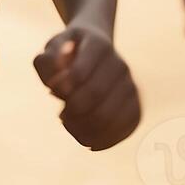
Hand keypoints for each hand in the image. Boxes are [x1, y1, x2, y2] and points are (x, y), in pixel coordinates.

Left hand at [34, 25, 140, 150]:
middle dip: (72, 110)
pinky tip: (86, 138)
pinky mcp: (136, 106)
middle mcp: (120, 64)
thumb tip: (60, 86)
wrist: (93, 51)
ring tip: (71, 126)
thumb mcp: (52, 49)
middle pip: (94, 96)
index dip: (61, 89)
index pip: (78, 73)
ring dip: (84, 128)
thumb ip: (49, 63)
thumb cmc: (67, 53)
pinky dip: (102, 140)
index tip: (51, 92)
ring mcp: (131, 85)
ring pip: (110, 117)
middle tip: (61, 115)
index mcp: (98, 45)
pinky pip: (125, 129)